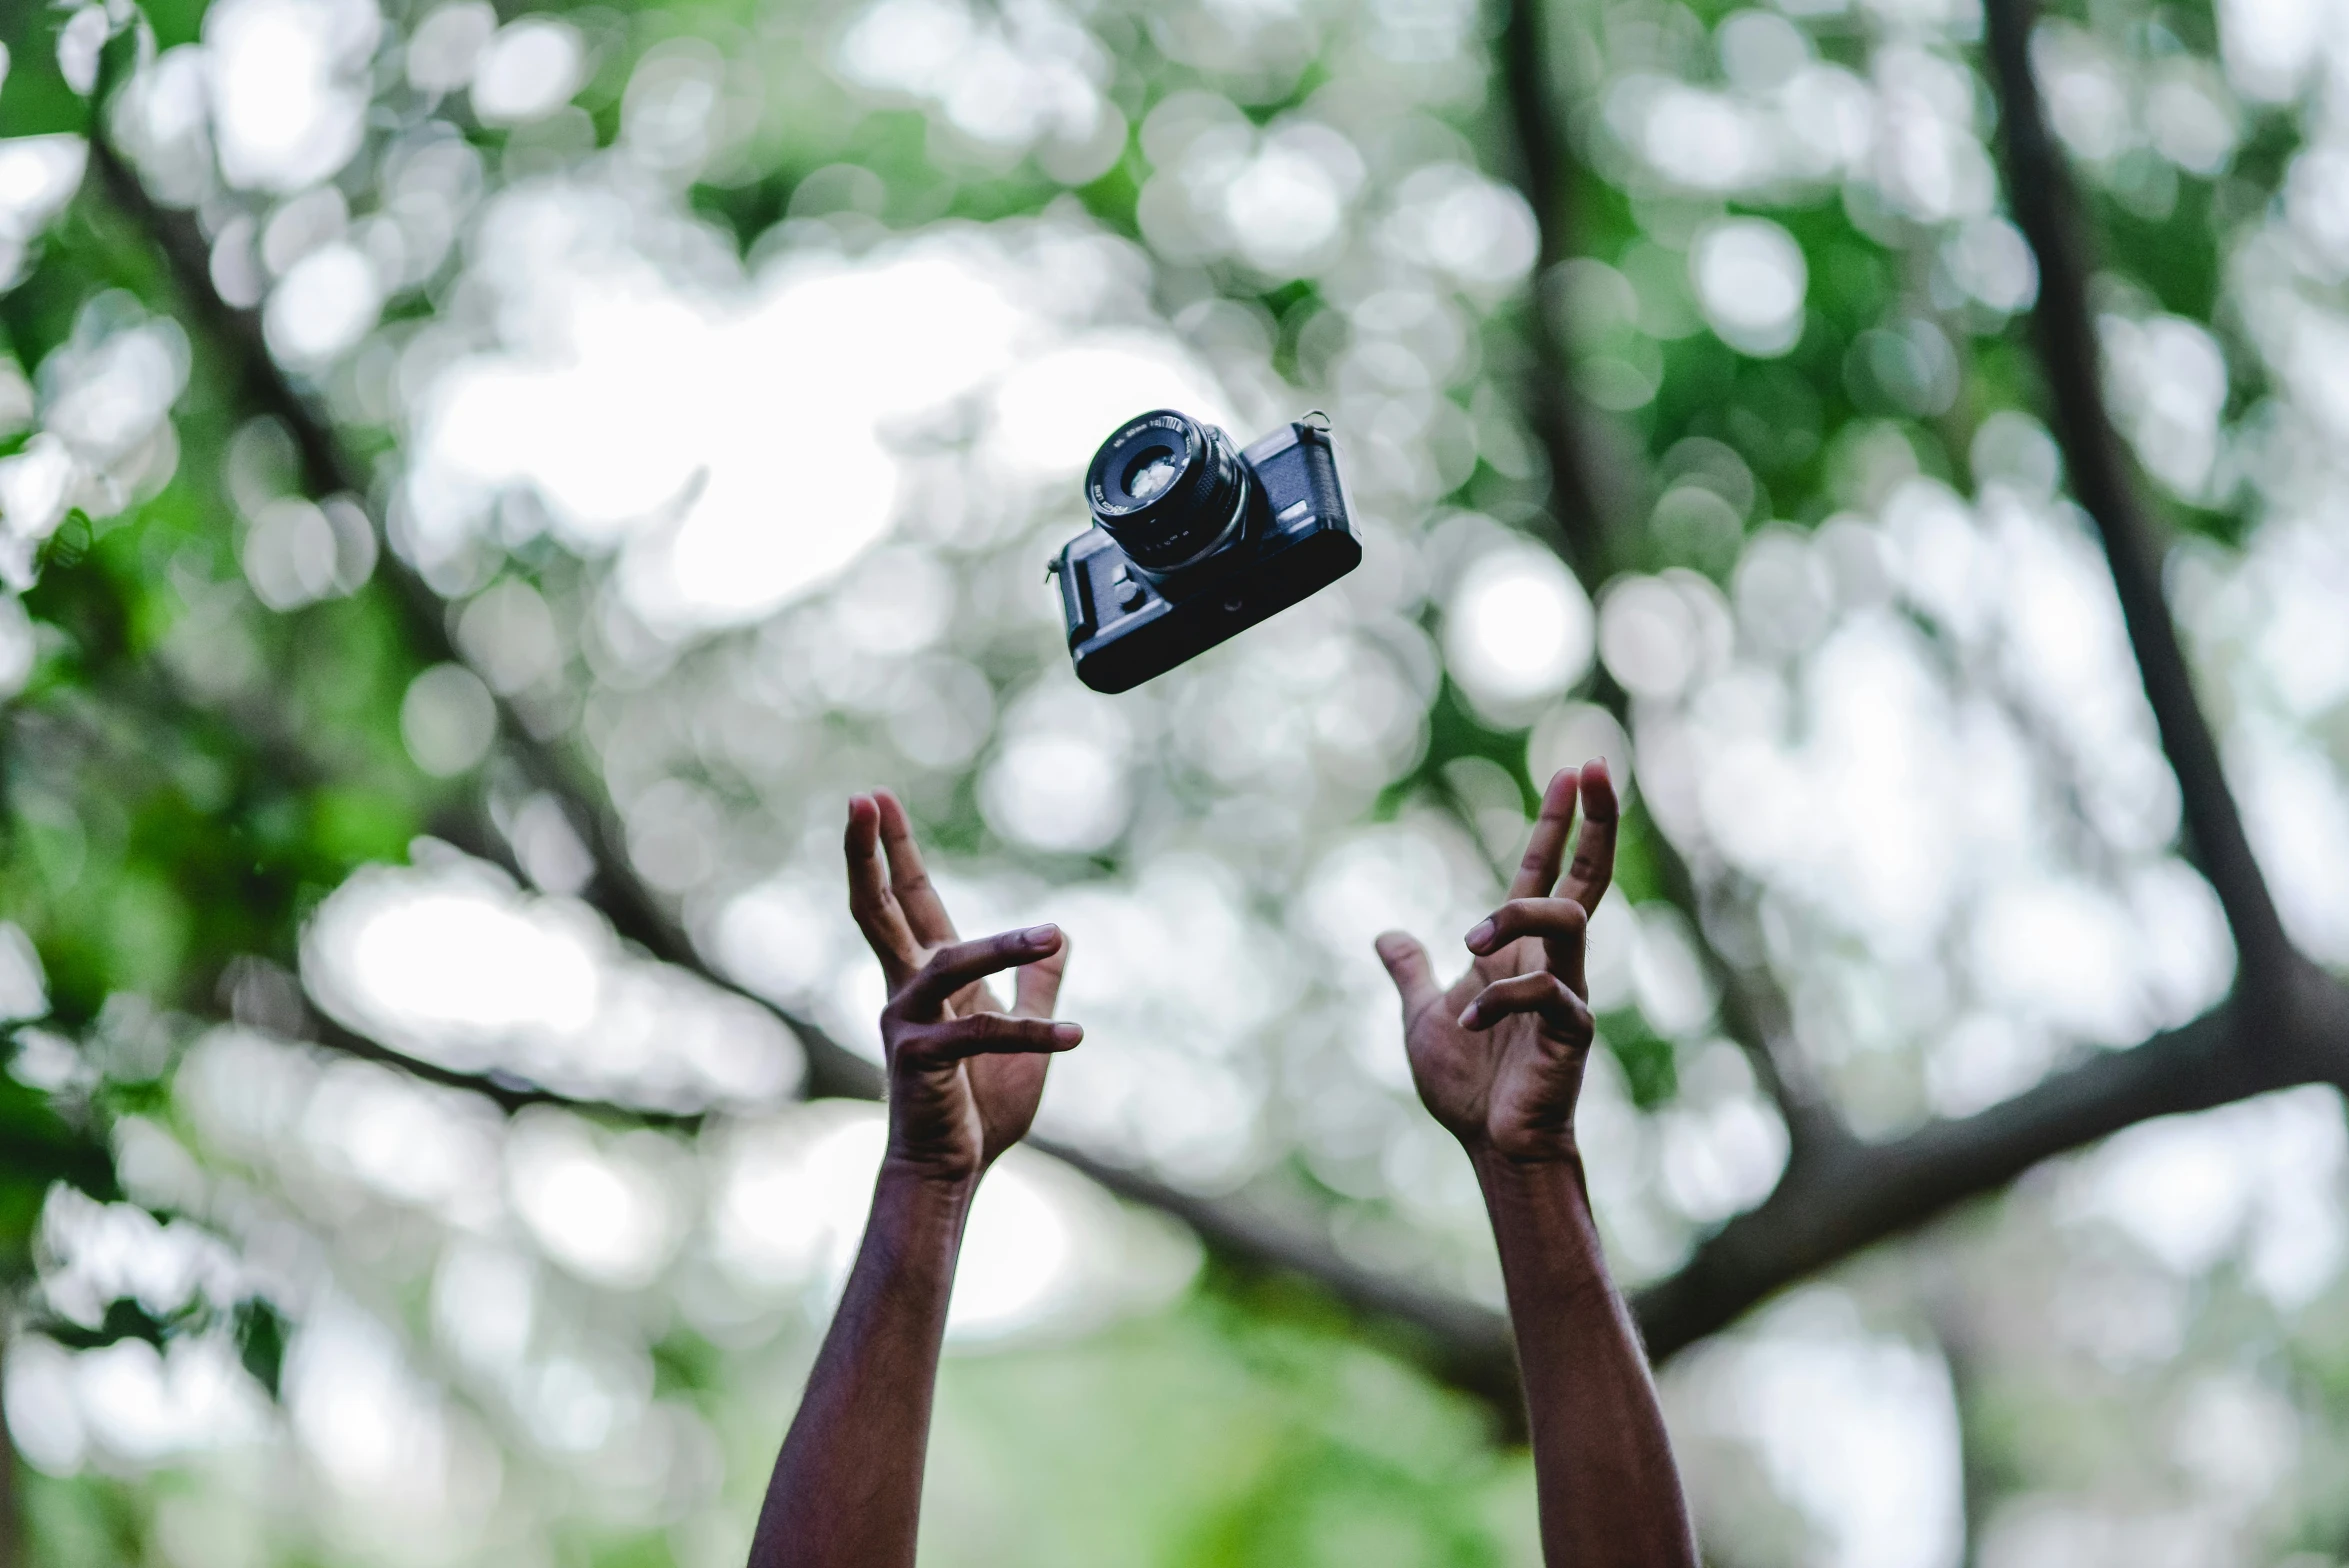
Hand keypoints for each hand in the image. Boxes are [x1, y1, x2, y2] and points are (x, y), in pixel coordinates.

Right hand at [847, 792, 1077, 1183]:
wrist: (953, 1173)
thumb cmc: (979, 1107)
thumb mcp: (1022, 1038)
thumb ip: (1037, 989)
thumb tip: (1061, 941)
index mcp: (929, 979)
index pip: (908, 899)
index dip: (895, 849)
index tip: (877, 797)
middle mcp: (907, 991)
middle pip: (879, 908)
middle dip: (870, 852)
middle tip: (860, 798)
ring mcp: (908, 1024)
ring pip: (948, 961)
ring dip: (1004, 945)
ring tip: (1052, 932)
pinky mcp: (921, 1061)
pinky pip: (981, 1032)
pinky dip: (1034, 1032)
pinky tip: (1077, 1036)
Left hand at [1375, 762, 1617, 1163]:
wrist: (1492, 1148)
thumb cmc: (1467, 1088)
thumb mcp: (1422, 1016)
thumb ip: (1411, 972)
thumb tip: (1386, 935)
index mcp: (1520, 952)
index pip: (1546, 871)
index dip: (1559, 822)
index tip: (1574, 769)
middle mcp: (1553, 962)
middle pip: (1586, 877)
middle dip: (1593, 822)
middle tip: (1593, 767)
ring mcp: (1568, 994)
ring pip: (1570, 920)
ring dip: (1517, 916)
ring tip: (1468, 939)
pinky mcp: (1572, 1032)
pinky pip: (1546, 992)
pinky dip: (1500, 1000)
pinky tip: (1469, 1024)